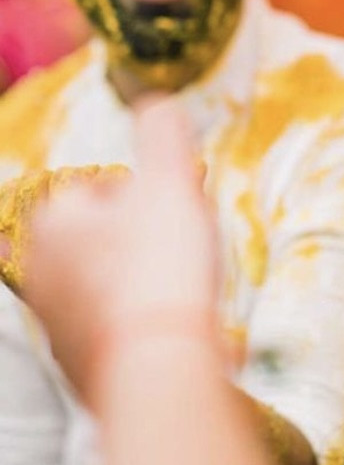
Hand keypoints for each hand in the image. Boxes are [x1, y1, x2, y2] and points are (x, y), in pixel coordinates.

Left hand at [20, 97, 220, 405]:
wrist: (158, 363)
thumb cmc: (160, 263)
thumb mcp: (169, 178)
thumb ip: (161, 130)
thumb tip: (155, 100)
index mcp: (54, 222)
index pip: (93, 187)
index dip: (139, 188)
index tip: (172, 199)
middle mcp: (41, 272)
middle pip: (97, 235)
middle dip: (138, 231)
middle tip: (181, 236)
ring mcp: (56, 322)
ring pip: (103, 279)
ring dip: (137, 273)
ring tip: (180, 277)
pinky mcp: (78, 363)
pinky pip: (111, 324)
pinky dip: (136, 317)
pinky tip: (168, 317)